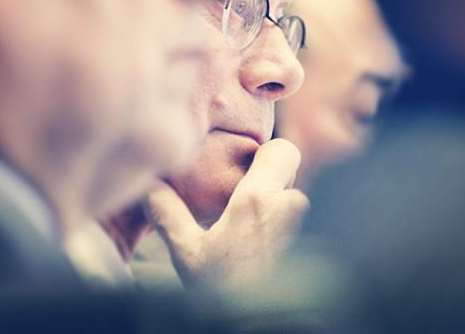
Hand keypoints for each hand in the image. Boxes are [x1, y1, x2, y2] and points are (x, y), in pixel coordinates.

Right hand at [143, 138, 308, 288]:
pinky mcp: (315, 245)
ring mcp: (307, 227)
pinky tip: (265, 246)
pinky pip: (300, 220)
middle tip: (243, 206)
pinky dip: (285, 224)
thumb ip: (168, 213)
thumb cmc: (225, 295)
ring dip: (277, 206)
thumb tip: (149, 185)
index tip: (245, 172)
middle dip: (269, 183)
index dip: (265, 155)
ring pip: (294, 198)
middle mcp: (291, 206)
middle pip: (289, 173)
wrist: (261, 328)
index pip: (282, 148)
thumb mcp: (189, 255)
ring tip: (252, 231)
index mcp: (259, 199)